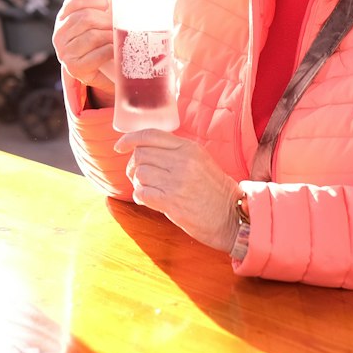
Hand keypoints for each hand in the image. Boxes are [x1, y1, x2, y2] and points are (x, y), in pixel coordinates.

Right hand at [53, 0, 115, 95]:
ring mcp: (65, 52)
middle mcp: (59, 34)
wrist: (101, 75)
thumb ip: (103, 10)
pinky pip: (98, 54)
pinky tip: (114, 52)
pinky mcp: (74, 68)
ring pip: (93, 35)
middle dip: (107, 21)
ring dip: (110, 37)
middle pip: (86, 17)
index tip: (107, 5)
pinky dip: (110, 51)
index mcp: (63, 18)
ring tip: (117, 40)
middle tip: (117, 27)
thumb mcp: (97, 24)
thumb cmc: (100, 45)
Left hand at [118, 129, 238, 252]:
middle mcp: (183, 161)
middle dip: (133, 166)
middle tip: (139, 177)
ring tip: (148, 190)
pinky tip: (148, 200)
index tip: (119, 146)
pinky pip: (141, 193)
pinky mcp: (172, 202)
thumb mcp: (201, 161)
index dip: (129, 139)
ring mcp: (177, 181)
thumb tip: (143, 149)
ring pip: (139, 174)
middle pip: (140, 155)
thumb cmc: (215, 191)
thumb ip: (176, 152)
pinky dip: (140, 197)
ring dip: (138, 183)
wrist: (233, 217)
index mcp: (189, 148)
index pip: (150, 135)